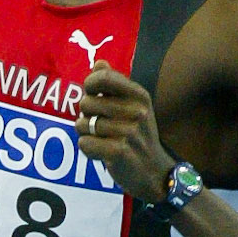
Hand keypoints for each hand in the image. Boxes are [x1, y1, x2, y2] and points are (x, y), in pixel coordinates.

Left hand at [75, 63, 173, 204]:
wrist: (155, 173)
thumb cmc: (139, 137)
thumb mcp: (134, 107)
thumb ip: (114, 85)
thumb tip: (98, 63)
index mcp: (139, 96)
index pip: (103, 78)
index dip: (89, 85)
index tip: (92, 95)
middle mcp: (136, 111)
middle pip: (87, 102)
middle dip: (86, 115)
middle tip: (98, 125)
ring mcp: (129, 132)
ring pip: (83, 124)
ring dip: (86, 133)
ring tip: (100, 139)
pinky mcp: (119, 152)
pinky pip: (85, 143)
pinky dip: (87, 148)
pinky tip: (100, 152)